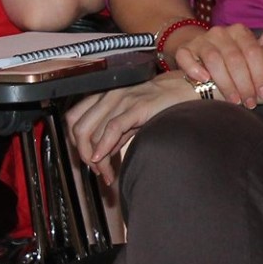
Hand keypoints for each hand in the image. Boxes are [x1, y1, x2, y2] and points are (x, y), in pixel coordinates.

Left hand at [64, 73, 202, 183]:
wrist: (188, 90)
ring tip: (106, 173)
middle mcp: (110, 94)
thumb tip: (101, 154)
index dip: (76, 142)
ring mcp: (123, 98)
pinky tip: (105, 161)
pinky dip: (104, 147)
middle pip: (79, 127)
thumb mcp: (132, 118)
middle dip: (83, 154)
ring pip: (93, 131)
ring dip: (96, 158)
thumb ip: (115, 133)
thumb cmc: (162, 103)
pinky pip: (112, 128)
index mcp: (105, 94)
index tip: (87, 159)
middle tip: (96, 170)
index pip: (74, 118)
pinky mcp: (137, 106)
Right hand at [165, 22, 262, 106]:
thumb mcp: (251, 48)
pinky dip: (194, 68)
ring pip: (213, 60)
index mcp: (239, 31)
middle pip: (234, 58)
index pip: (253, 51)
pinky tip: (204, 80)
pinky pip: (186, 57)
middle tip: (250, 102)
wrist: (202, 49)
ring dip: (225, 83)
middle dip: (244, 83)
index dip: (260, 74)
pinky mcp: (184, 49)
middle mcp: (220, 33)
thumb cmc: (233, 54)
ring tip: (234, 101)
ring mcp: (201, 40)